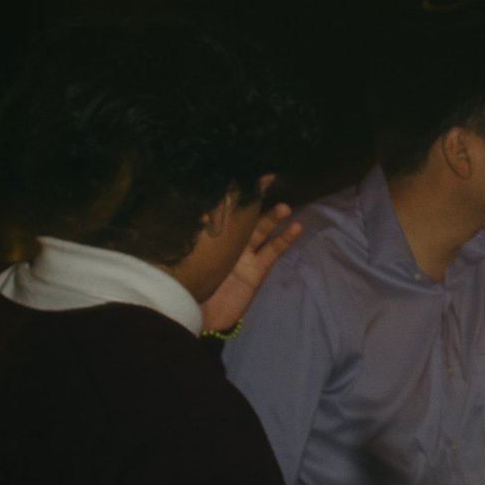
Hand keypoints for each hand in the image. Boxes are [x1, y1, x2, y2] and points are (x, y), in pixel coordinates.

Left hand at [202, 189, 302, 333]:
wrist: (196, 313)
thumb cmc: (188, 280)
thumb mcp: (193, 247)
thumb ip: (202, 225)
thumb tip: (204, 199)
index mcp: (210, 232)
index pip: (224, 205)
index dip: (236, 189)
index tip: (247, 171)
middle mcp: (228, 239)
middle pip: (245, 214)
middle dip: (256, 198)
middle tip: (268, 181)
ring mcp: (244, 254)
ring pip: (260, 230)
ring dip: (272, 218)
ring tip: (285, 207)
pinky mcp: (257, 270)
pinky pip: (273, 251)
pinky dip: (284, 239)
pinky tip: (297, 227)